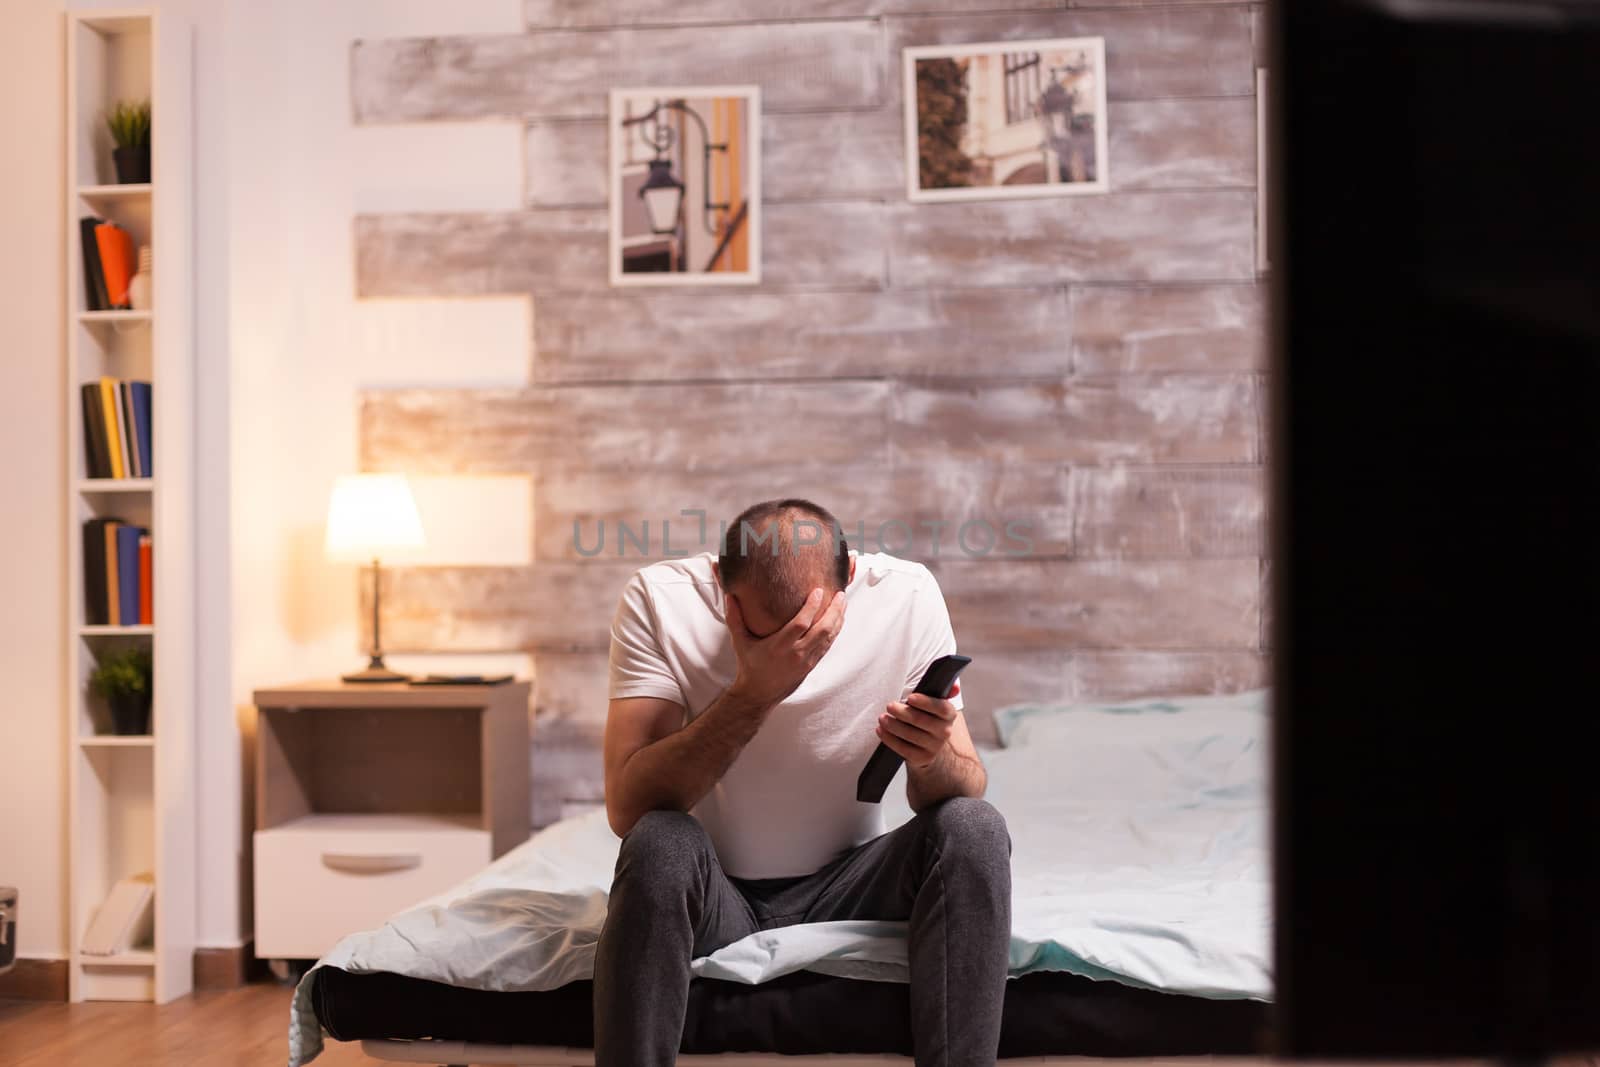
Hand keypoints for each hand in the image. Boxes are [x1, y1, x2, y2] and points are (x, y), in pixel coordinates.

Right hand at [724, 588, 846, 707]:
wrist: (759, 694)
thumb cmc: (749, 665)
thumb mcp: (739, 642)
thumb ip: (734, 618)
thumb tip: (729, 595)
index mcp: (779, 646)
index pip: (801, 623)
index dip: (812, 607)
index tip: (819, 591)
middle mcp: (796, 653)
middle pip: (822, 630)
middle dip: (834, 610)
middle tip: (840, 594)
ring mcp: (807, 660)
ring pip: (829, 637)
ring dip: (838, 619)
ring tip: (843, 602)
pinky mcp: (812, 665)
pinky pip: (828, 646)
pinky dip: (835, 631)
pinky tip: (838, 619)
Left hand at [876, 681, 961, 771]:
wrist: (928, 744)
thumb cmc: (927, 716)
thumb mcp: (934, 703)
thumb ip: (941, 692)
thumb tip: (955, 686)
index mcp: (949, 715)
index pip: (941, 708)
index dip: (925, 702)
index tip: (910, 697)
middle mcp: (945, 731)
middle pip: (921, 721)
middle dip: (902, 712)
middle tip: (889, 706)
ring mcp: (934, 746)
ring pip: (910, 734)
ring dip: (893, 725)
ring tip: (882, 718)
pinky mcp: (922, 758)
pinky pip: (903, 749)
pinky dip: (890, 739)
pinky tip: (881, 730)